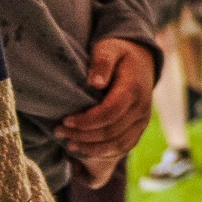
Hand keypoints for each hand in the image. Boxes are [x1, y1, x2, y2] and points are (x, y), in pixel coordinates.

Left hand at [58, 40, 155, 174]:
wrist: (142, 61)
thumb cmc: (119, 54)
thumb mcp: (109, 49)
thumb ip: (102, 62)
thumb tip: (95, 83)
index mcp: (134, 89)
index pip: (110, 113)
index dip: (86, 121)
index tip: (65, 120)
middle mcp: (142, 108)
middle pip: (111, 132)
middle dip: (82, 135)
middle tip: (59, 132)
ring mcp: (142, 121)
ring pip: (118, 145)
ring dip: (91, 148)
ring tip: (69, 144)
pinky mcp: (139, 129)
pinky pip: (123, 148)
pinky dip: (103, 152)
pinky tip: (84, 149)